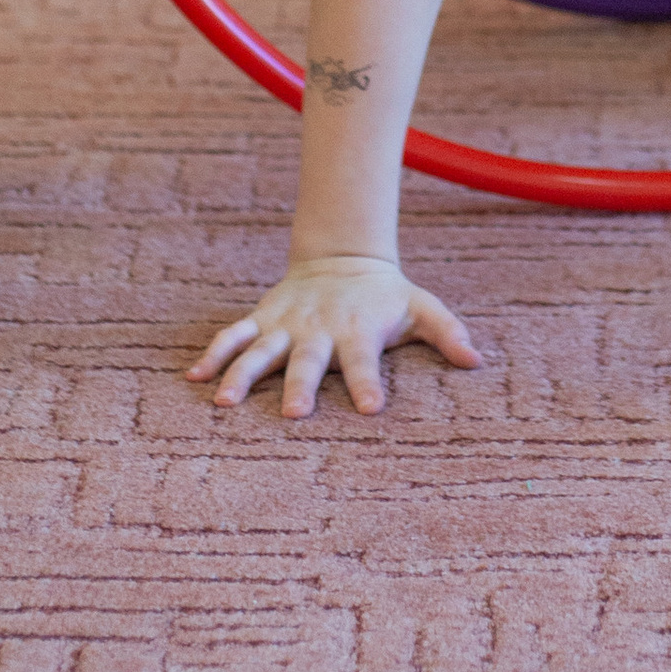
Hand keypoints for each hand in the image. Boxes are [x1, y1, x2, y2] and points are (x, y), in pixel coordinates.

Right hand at [189, 253, 480, 419]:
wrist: (343, 256)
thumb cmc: (385, 296)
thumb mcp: (421, 307)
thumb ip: (448, 333)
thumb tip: (477, 361)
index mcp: (358, 331)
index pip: (366, 361)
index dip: (369, 383)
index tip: (371, 408)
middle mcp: (319, 329)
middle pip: (307, 360)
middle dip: (300, 386)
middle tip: (294, 414)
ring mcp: (286, 324)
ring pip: (260, 350)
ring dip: (242, 375)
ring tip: (223, 403)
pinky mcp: (263, 318)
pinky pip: (234, 335)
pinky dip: (213, 354)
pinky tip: (193, 379)